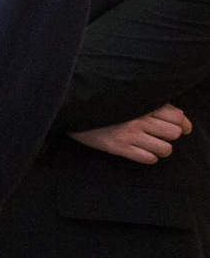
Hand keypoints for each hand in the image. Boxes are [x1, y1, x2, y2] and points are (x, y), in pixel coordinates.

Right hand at [70, 103, 192, 164]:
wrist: (72, 110)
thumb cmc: (103, 104)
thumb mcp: (128, 98)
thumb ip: (153, 104)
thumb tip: (179, 116)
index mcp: (142, 104)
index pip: (177, 117)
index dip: (184, 124)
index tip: (182, 127)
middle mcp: (139, 118)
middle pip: (174, 133)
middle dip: (171, 136)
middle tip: (162, 136)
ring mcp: (129, 134)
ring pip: (165, 149)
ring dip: (162, 149)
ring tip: (153, 146)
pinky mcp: (118, 147)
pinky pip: (148, 159)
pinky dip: (149, 158)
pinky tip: (141, 152)